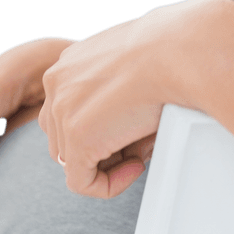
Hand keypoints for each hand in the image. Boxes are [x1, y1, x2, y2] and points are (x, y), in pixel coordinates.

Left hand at [37, 0, 217, 199]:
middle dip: (101, 145)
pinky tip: (136, 166)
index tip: (128, 124)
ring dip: (107, 161)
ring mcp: (63, 111)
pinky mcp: (79, 138)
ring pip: (73, 159)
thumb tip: (120, 121)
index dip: (98, 126)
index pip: (67, 107)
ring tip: (142, 145)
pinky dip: (109, 184)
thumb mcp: (129, 61)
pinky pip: (82, 182)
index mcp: (69, 60)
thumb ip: (112, 87)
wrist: (177, 50)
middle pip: (63, 134)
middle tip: (137, 140)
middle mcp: (57, 81)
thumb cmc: (167, 50)